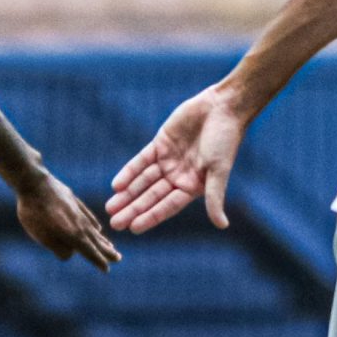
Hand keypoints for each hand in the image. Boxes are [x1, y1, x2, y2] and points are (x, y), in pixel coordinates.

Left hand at [16, 169, 120, 270]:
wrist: (34, 182)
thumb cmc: (35, 213)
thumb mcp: (42, 236)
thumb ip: (58, 248)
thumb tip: (71, 253)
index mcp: (73, 235)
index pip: (90, 252)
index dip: (98, 262)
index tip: (107, 270)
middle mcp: (80, 224)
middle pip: (96, 241)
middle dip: (107, 251)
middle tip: (118, 258)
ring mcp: (79, 211)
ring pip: (93, 229)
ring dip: (102, 239)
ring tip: (110, 246)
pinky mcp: (74, 201)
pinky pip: (89, 217)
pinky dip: (95, 224)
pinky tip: (98, 227)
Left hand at [108, 85, 249, 232]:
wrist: (223, 108)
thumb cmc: (226, 141)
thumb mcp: (219, 171)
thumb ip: (215, 197)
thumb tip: (222, 225)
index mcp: (192, 186)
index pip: (167, 206)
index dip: (150, 217)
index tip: (133, 229)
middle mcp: (178, 176)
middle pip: (150, 196)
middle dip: (133, 209)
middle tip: (114, 223)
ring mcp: (168, 160)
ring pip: (142, 181)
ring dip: (127, 194)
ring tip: (110, 207)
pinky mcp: (160, 144)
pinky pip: (141, 161)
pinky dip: (129, 172)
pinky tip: (116, 185)